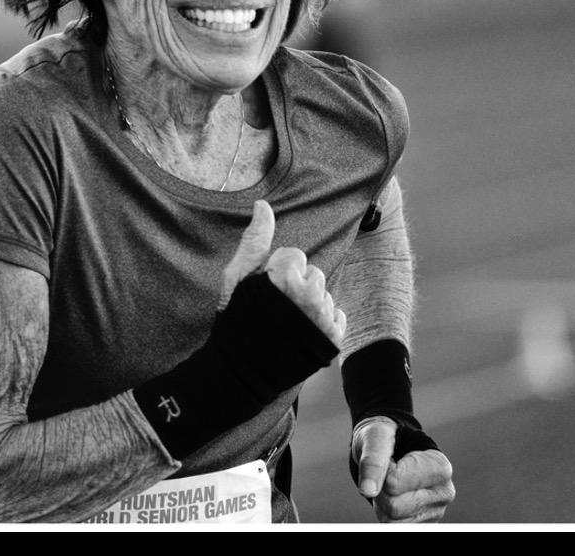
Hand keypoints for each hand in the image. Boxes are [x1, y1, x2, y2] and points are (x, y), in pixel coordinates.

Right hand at [218, 200, 346, 345]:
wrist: (242, 369)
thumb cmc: (237, 320)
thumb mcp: (237, 277)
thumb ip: (255, 239)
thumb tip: (262, 204)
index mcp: (285, 278)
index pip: (294, 255)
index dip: (276, 271)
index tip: (266, 292)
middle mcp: (309, 296)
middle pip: (312, 273)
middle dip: (296, 286)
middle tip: (277, 309)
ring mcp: (323, 318)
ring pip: (324, 293)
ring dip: (310, 303)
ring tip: (289, 322)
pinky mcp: (334, 338)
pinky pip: (337, 314)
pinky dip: (324, 322)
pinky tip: (303, 332)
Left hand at [351, 416, 454, 522]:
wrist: (395, 447)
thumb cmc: (386, 439)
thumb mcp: (377, 437)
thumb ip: (373, 461)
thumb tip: (367, 491)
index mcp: (440, 467)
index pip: (394, 483)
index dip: (381, 471)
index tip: (389, 458)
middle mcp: (443, 493)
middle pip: (394, 506)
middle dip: (380, 489)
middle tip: (386, 472)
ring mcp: (435, 512)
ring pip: (391, 520)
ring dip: (381, 502)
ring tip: (391, 482)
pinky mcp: (423, 523)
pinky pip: (392, 526)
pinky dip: (385, 512)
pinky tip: (394, 495)